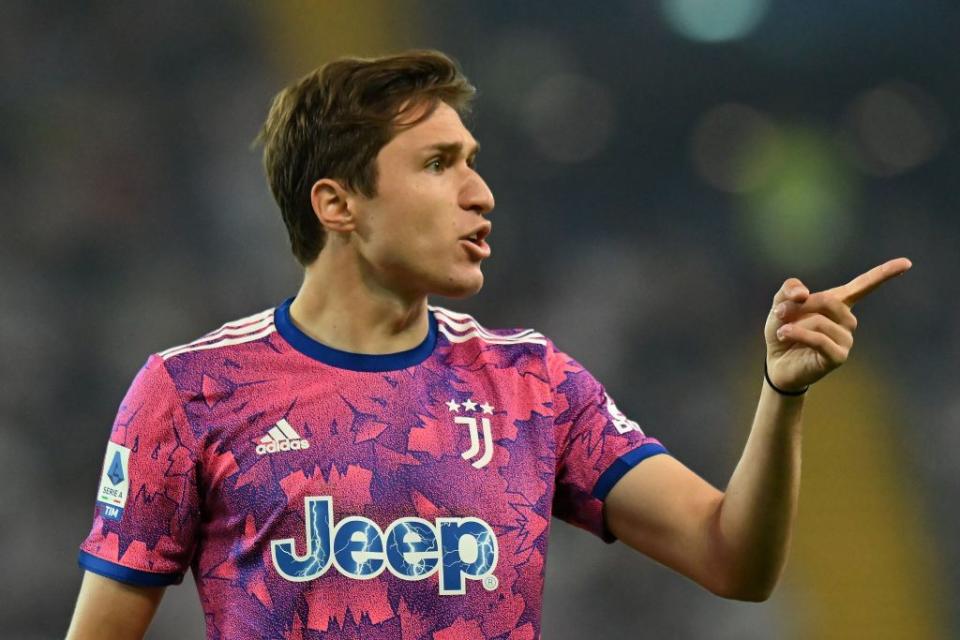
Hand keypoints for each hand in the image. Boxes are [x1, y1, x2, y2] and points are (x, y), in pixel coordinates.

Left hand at [764, 257, 912, 392]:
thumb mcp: (780, 305)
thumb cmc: (783, 332)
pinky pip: (820, 339)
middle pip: (829, 301)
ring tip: (783, 331)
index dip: (884, 273)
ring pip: (821, 321)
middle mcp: (847, 321)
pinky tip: (784, 334)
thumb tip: (803, 293)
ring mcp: (846, 339)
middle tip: (780, 312)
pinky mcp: (838, 356)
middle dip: (800, 305)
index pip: (864, 285)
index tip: (906, 263)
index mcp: (838, 304)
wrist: (776, 363)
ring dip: (795, 323)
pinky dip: (798, 334)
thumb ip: (789, 290)